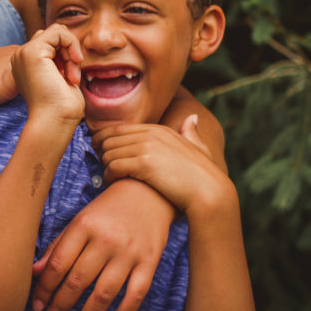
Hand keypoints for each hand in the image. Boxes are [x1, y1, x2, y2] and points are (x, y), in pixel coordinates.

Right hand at [11, 24, 83, 123]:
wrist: (54, 120)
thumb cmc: (61, 107)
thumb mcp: (62, 77)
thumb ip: (61, 60)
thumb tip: (71, 44)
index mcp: (26, 65)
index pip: (50, 43)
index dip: (66, 54)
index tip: (72, 77)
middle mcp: (21, 57)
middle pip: (52, 35)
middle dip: (69, 51)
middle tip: (73, 75)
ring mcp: (24, 53)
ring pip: (56, 31)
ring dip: (71, 49)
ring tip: (72, 74)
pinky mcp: (33, 51)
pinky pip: (58, 31)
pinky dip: (71, 44)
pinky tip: (74, 63)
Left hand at [30, 178, 173, 310]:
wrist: (150, 191)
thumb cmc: (108, 208)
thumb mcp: (80, 219)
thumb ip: (58, 245)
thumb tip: (35, 272)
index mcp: (84, 226)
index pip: (58, 264)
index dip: (45, 289)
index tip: (36, 307)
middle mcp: (106, 239)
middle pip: (77, 282)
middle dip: (59, 308)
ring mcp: (129, 252)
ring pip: (104, 294)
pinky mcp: (149, 262)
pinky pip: (136, 295)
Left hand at [92, 115, 229, 214]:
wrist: (209, 193)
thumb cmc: (203, 175)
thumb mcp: (198, 148)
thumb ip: (191, 133)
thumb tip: (192, 118)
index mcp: (159, 129)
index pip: (120, 129)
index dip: (105, 139)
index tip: (100, 150)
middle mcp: (151, 134)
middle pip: (110, 139)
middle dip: (101, 152)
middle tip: (101, 164)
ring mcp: (147, 147)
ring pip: (109, 153)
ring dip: (105, 165)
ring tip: (108, 176)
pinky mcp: (144, 164)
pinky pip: (113, 167)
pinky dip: (108, 176)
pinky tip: (111, 182)